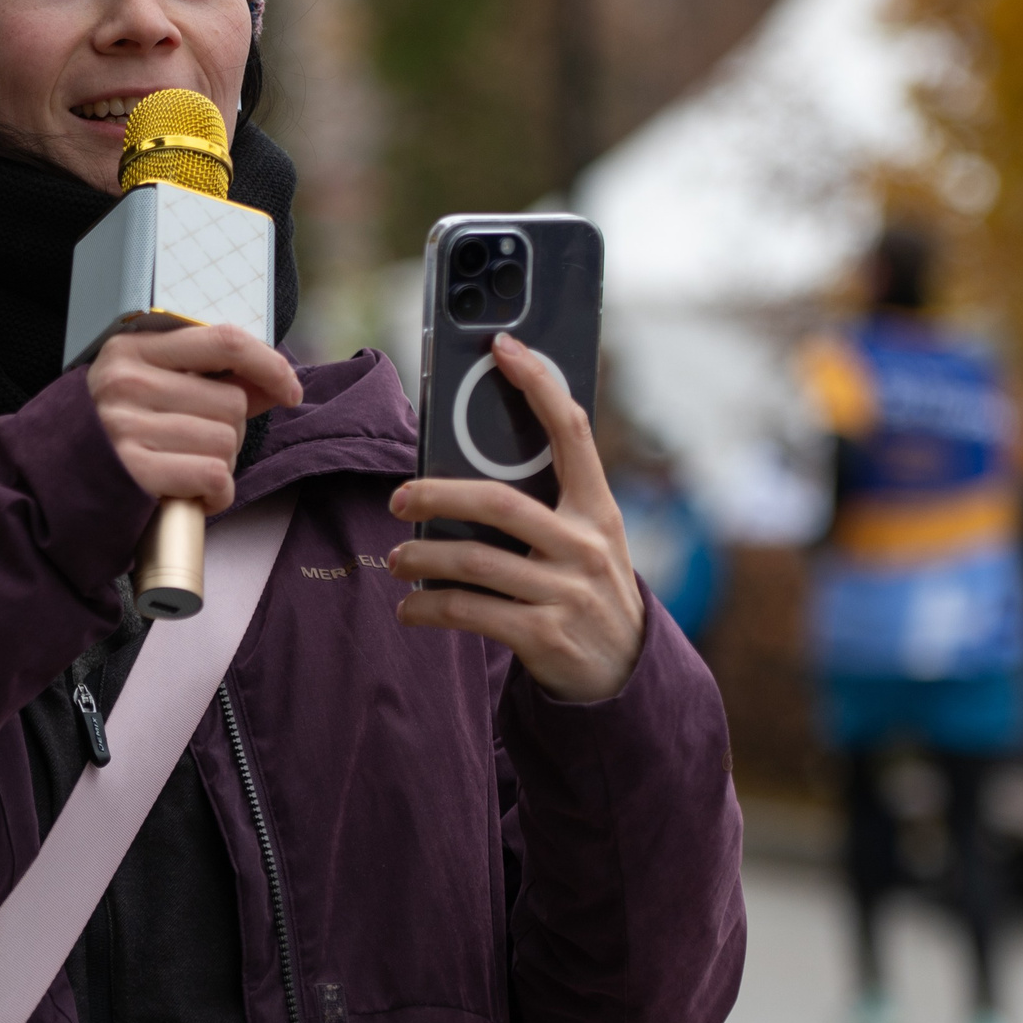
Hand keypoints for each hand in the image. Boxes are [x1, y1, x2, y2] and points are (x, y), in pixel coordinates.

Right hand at [89, 324, 301, 513]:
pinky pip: (213, 477)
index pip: (223, 340)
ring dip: (220, 468)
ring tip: (184, 473)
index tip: (289, 390)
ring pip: (226, 442)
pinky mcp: (133, 470)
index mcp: (132, 349)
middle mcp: (127, 381)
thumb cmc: (112, 440)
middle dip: (230, 435)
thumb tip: (275, 382)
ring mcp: (127, 425)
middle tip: (195, 450)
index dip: (269, 364)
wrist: (47, 490)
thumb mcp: (147, 393)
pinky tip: (193, 496)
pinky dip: (216, 495)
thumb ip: (207, 382)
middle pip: (231, 403)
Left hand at [385, 333, 647, 702]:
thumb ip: (548, 507)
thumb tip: (464, 472)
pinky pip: (470, 612)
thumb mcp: (588, 542)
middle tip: (398, 498)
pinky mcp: (544, 635)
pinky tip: (411, 609)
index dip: (538, 384)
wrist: (625, 674)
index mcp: (598, 509)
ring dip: (422, 558)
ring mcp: (565, 592)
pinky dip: (429, 609)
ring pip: (474, 563)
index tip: (503, 348)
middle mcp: (585, 546)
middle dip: (438, 494)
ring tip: (396, 559)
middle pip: (499, 504)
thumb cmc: (588, 591)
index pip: (571, 432)